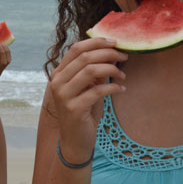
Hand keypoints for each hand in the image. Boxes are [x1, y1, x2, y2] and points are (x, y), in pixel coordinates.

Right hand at [48, 38, 126, 161]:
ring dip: (111, 69)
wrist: (75, 141)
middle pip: (84, 57)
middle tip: (124, 56)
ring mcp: (64, 95)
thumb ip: (95, 71)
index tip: (115, 42)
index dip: (96, 42)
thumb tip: (112, 52)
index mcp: (58, 73)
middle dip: (108, 53)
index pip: (76, 48)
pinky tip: (121, 89)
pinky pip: (97, 90)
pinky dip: (112, 87)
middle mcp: (57, 82)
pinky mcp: (74, 108)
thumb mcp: (88, 88)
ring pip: (90, 70)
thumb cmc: (83, 112)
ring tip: (123, 75)